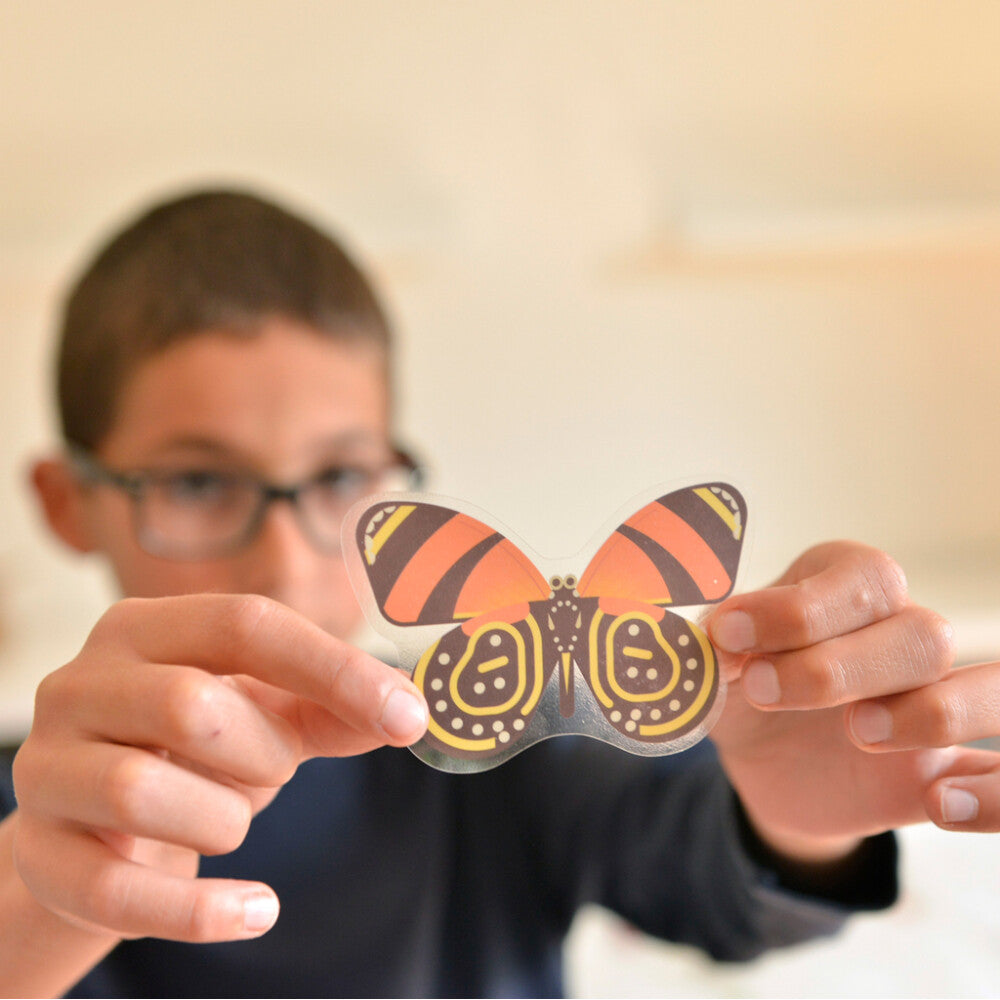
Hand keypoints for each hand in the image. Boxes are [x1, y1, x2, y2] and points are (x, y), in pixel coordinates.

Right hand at [11, 594, 427, 943]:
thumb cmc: (191, 751)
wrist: (97, 825)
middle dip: (261, 750)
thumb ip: (330, 707)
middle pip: (187, 704)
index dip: (335, 669)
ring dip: (222, 818)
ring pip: (140, 790)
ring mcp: (46, 768)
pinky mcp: (38, 852)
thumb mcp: (263, 715)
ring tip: (233, 820)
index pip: (245, 624)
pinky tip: (256, 910)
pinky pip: (114, 890)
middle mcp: (80, 683)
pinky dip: (199, 910)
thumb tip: (408, 709)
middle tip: (275, 770)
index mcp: (145, 628)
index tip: (409, 715)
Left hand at [704, 541, 998, 863]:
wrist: (765, 763)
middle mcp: (901, 634)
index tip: (727, 634)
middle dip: (837, 665)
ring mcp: (935, 701)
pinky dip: (993, 793)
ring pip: (991, 687)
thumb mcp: (715, 666)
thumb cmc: (742, 689)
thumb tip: (709, 642)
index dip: (796, 606)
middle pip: (921, 633)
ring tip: (857, 733)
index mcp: (849, 590)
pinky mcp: (948, 769)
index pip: (862, 578)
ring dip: (932, 712)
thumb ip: (713, 650)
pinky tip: (936, 803)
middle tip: (762, 688)